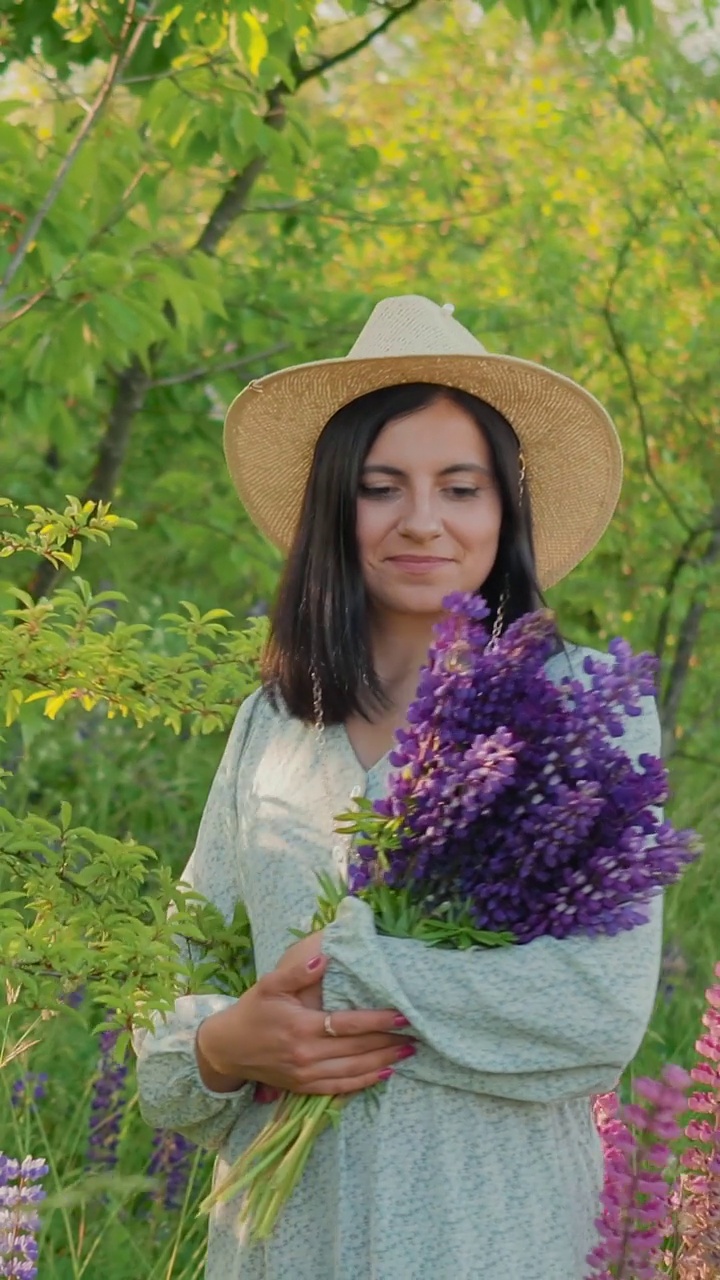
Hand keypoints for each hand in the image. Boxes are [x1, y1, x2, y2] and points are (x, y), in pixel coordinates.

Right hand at [196, 939, 414, 1096]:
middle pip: (356, 1050)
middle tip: (417, 1034)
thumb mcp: (270, 984)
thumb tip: (326, 955)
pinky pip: (340, 1088)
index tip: (403, 1014)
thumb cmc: (252, 1011)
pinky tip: (383, 1074)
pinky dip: (364, 1082)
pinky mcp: (304, 1087)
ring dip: (383, 1062)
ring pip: (353, 1071)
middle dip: (388, 1041)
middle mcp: (306, 1054)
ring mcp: (306, 1075)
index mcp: (301, 1027)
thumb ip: (299, 972)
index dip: (378, 1020)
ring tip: (408, 1053)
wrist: (227, 1049)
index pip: (348, 1024)